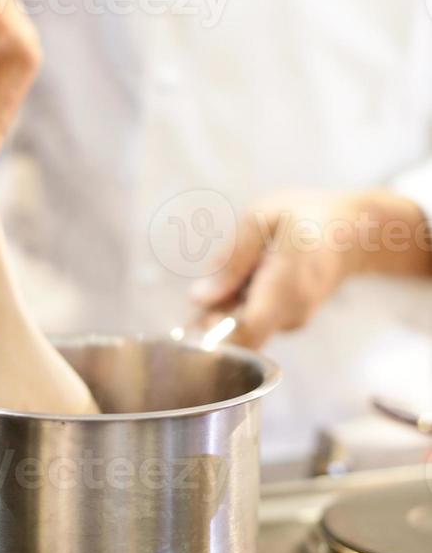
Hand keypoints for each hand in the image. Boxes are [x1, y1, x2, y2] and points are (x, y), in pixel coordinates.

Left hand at [190, 189, 431, 348]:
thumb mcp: (262, 218)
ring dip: (230, 306)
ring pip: (246, 329)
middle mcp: (292, 312)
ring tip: (247, 268)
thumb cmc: (306, 216)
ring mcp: (294, 321)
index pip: (246, 330)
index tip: (197, 317)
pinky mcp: (292, 322)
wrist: (355, 232)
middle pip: (239, 336)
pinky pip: (258, 321)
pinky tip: (258, 276)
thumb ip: (232, 259)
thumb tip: (199, 297)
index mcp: (286, 284)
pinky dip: (246, 303)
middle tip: (218, 280)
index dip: (215, 333)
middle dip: (215, 317)